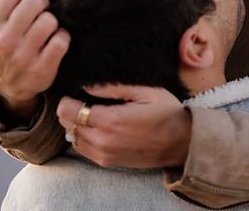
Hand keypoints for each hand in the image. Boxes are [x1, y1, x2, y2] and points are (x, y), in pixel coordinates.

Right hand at [0, 0, 71, 120]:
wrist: (8, 85)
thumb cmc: (7, 40)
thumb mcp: (0, 18)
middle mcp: (4, 41)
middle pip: (36, 2)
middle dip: (43, 3)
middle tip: (42, 11)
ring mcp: (22, 57)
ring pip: (50, 21)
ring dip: (53, 22)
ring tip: (47, 29)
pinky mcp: (41, 70)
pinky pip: (62, 41)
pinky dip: (62, 38)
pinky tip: (55, 42)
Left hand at [57, 84, 191, 168]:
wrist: (181, 143)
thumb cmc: (166, 113)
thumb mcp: (146, 91)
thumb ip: (113, 87)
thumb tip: (87, 85)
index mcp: (110, 120)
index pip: (68, 111)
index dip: (68, 99)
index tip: (77, 92)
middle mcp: (102, 141)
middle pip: (67, 124)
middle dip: (71, 110)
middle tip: (83, 100)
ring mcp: (104, 154)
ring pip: (72, 137)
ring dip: (76, 124)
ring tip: (91, 113)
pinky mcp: (107, 162)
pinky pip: (82, 149)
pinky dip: (83, 137)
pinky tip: (97, 127)